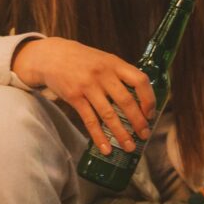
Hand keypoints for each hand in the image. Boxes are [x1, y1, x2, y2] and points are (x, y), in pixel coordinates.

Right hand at [12, 37, 153, 153]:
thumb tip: (141, 100)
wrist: (53, 56)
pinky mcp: (74, 97)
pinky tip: (106, 148)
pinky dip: (99, 137)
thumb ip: (120, 75)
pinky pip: (89, 121)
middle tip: (144, 135)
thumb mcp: (105, 60)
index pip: (140, 81)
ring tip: (129, 146)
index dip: (149, 99)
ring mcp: (88, 86)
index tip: (151, 113)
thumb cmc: (84, 60)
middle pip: (126, 101)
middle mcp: (103, 74)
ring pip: (109, 114)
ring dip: (121, 133)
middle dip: (138, 121)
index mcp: (115, 64)